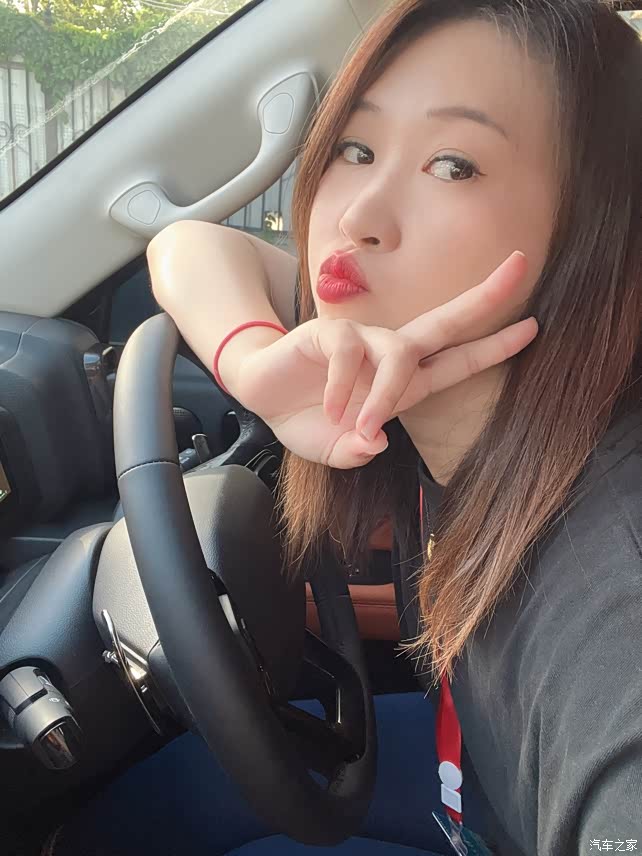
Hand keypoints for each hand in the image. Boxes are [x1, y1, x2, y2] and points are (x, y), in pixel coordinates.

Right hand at [234, 252, 536, 468]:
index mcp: (406, 384)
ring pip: (399, 353)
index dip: (494, 346)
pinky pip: (350, 352)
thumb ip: (357, 452)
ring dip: (385, 393)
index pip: (457, 362)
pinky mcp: (331, 333)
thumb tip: (377, 440)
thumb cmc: (308, 420)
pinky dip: (343, 385)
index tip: (534, 329)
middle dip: (485, 297)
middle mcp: (391, 356)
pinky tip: (329, 407)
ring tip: (357, 425)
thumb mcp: (338, 450)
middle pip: (445, 321)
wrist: (263, 397)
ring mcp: (364, 341)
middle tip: (522, 264)